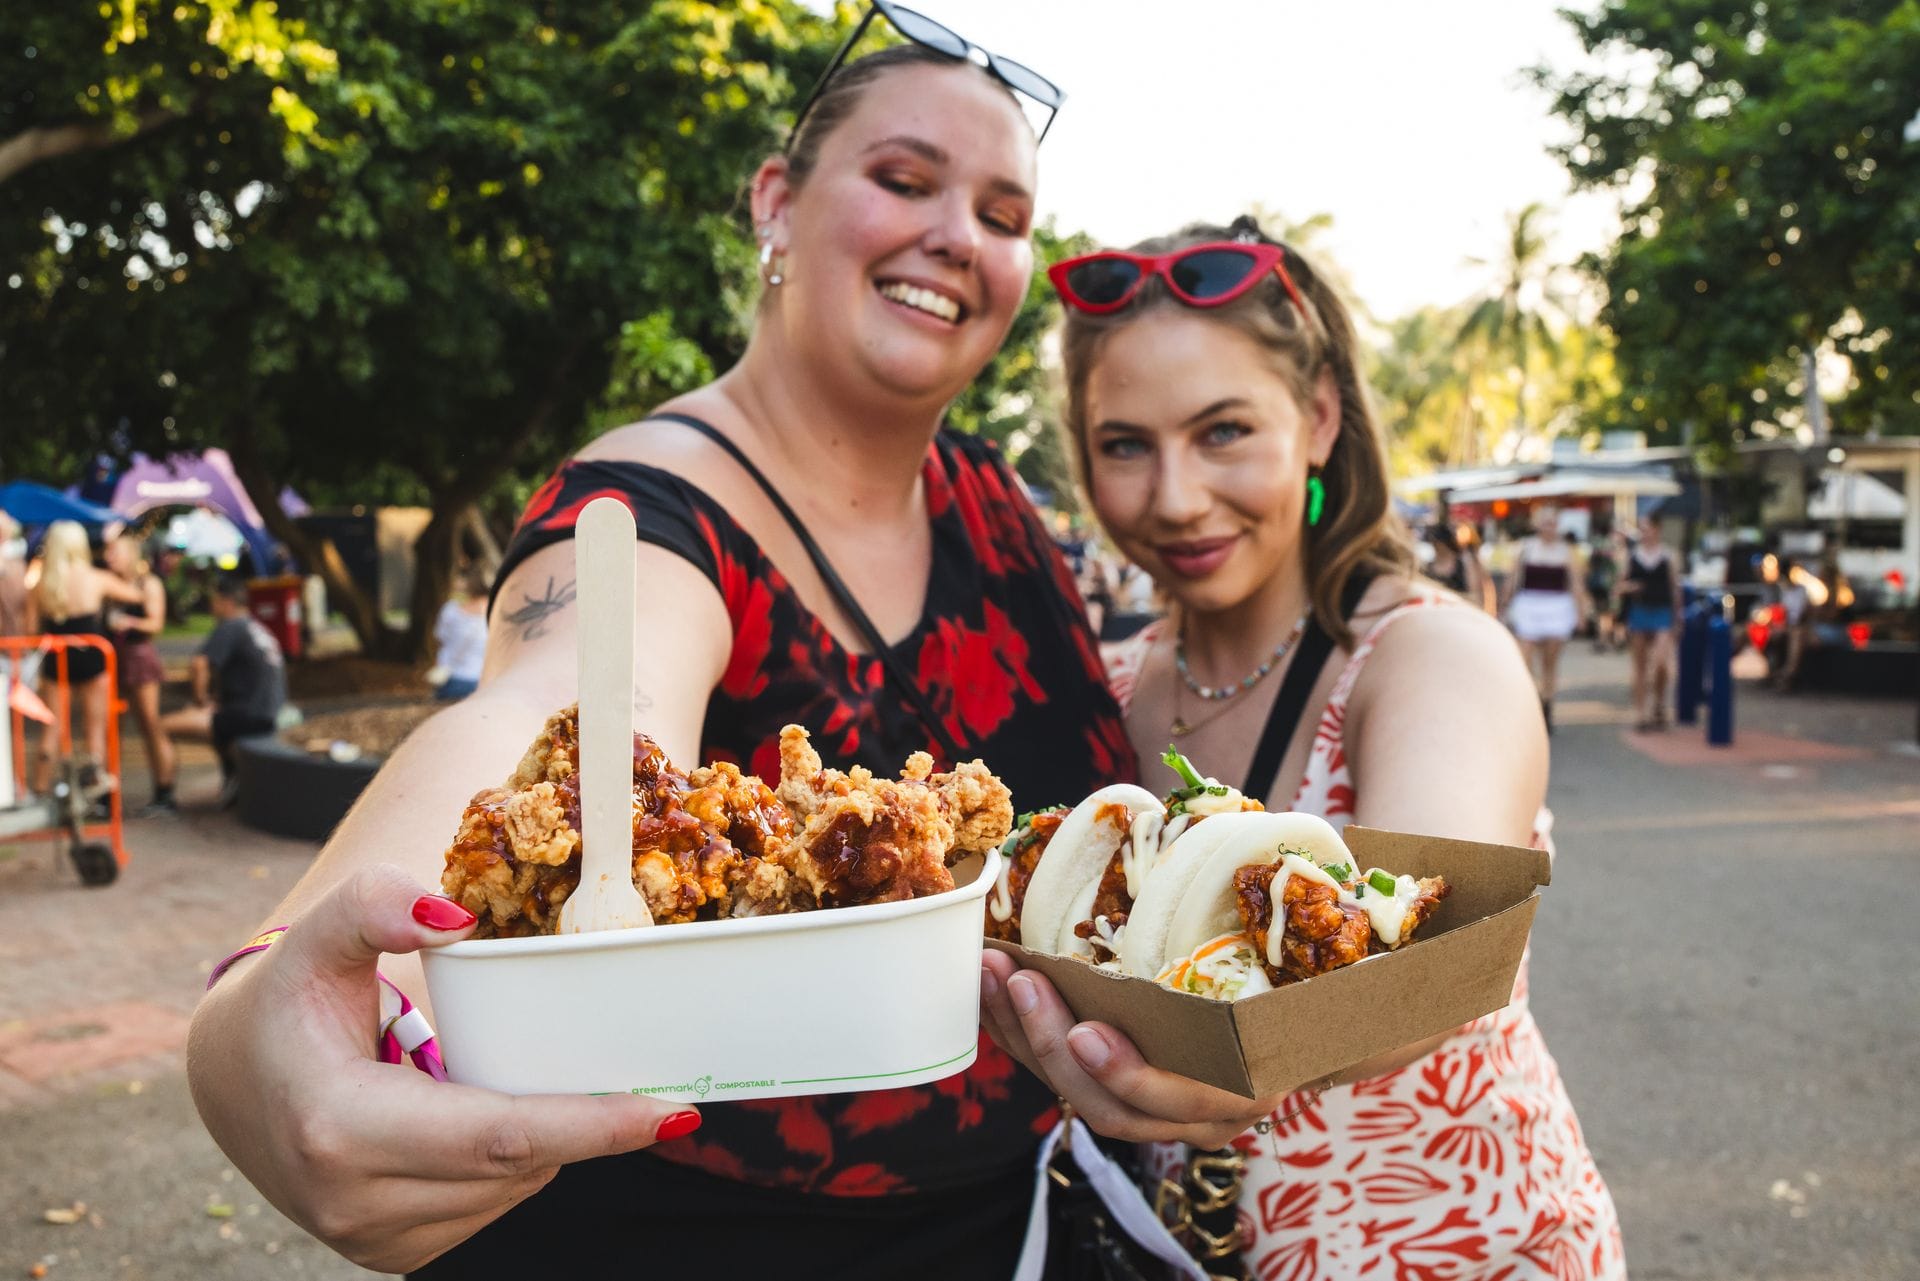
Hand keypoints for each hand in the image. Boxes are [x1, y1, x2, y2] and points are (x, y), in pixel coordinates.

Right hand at [187, 864, 694, 1272]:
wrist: (235, 1076)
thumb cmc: (290, 996)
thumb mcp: (321, 931)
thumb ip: (377, 902)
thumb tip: (455, 917)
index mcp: (339, 1126)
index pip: (498, 1138)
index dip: (592, 1126)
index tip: (671, 1108)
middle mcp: (351, 1199)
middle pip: (517, 1169)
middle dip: (591, 1126)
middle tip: (650, 1079)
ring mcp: (366, 1238)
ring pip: (510, 1194)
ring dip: (548, 1143)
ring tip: (538, 1079)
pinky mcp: (386, 1252)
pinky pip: (486, 1210)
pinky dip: (514, 1167)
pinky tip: (499, 1118)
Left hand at [979, 951, 1286, 1147]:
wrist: (1295, 1023)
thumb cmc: (1289, 979)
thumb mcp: (1286, 959)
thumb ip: (1265, 923)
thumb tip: (1229, 832)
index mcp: (1248, 1086)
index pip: (1181, 1100)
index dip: (1129, 1074)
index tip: (1084, 1031)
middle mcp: (1201, 1117)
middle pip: (1113, 1108)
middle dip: (1054, 1043)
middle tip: (1018, 982)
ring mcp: (1156, 1114)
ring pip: (1077, 1097)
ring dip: (1026, 1038)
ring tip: (995, 976)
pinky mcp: (1116, 1097)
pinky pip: (1059, 1080)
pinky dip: (1020, 1040)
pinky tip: (992, 996)